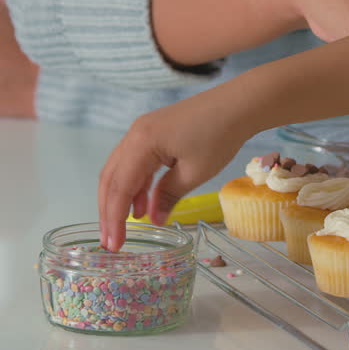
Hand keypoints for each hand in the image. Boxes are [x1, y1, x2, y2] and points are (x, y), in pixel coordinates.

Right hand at [97, 90, 249, 249]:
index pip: (119, 188)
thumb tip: (153, 220)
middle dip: (109, 211)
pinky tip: (143, 204)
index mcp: (141, 143)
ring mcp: (142, 131)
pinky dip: (136, 184)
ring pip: (121, 170)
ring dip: (121, 198)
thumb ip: (168, 196)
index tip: (114, 245)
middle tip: (111, 241)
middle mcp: (135, 134)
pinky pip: (135, 162)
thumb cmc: (220, 135)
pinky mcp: (153, 132)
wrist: (239, 104)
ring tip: (126, 226)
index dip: (114, 219)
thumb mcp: (194, 172)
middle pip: (111, 178)